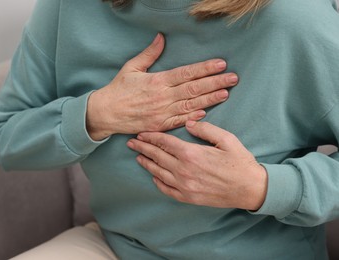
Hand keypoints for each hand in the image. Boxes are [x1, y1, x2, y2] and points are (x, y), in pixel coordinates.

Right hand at [87, 34, 237, 139]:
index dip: (205, 69)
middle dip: (215, 82)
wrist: (106, 113)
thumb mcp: (131, 67)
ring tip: (226, 93)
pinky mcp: (159, 125)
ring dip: (210, 99)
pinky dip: (193, 117)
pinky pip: (179, 121)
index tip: (221, 64)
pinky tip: (206, 112)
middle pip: (194, 88)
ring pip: (191, 104)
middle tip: (233, 78)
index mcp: (157, 81)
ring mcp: (162, 112)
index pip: (187, 73)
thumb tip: (161, 37)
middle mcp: (163, 97)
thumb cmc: (118, 89)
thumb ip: (149, 54)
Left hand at [126, 121, 267, 210]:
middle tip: (131, 143)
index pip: (164, 142)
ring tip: (138, 157)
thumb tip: (188, 123)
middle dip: (142, 148)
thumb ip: (205, 129)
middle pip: (157, 156)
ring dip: (146, 163)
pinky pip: (167, 189)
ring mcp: (184, 186)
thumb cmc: (240, 162)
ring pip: (158, 172)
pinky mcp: (188, 197)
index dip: (150, 136)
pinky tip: (153, 175)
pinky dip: (157, 181)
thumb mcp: (226, 139)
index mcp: (191, 153)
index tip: (141, 133)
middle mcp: (183, 170)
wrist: (250, 189)